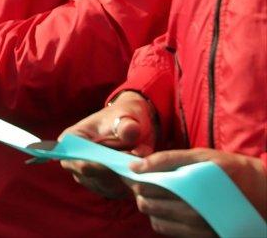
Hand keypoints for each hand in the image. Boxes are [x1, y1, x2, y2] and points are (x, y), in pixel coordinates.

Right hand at [60, 91, 156, 198]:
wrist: (134, 124)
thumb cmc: (125, 116)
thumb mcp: (128, 116)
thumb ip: (127, 125)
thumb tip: (130, 130)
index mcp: (71, 139)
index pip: (76, 160)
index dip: (98, 165)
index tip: (122, 159)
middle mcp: (74, 159)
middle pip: (91, 177)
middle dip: (117, 172)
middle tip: (136, 156)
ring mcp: (86, 174)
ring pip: (105, 187)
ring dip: (125, 178)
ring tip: (138, 158)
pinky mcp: (102, 184)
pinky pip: (115, 192)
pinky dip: (129, 184)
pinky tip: (138, 169)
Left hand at [126, 149, 266, 236]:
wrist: (263, 195)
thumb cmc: (231, 170)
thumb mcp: (203, 157)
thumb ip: (168, 159)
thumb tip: (136, 165)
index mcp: (190, 188)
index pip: (147, 186)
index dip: (135, 179)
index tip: (133, 173)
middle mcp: (193, 212)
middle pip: (147, 204)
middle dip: (141, 192)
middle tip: (145, 182)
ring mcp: (197, 228)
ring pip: (155, 219)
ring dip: (151, 207)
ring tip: (159, 194)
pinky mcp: (201, 237)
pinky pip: (167, 230)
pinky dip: (161, 219)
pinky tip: (169, 208)